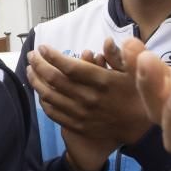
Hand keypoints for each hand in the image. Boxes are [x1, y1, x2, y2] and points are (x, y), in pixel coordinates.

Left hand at [27, 41, 152, 149]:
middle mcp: (89, 98)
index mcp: (102, 82)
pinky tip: (40, 91)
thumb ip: (122, 56)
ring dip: (36, 81)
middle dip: (38, 65)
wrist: (140, 129)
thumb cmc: (138, 94)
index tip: (43, 48)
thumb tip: (107, 41)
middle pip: (54, 80)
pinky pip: (53, 113)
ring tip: (30, 70)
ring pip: (49, 96)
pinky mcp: (77, 125)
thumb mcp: (137, 73)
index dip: (53, 56)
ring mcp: (81, 114)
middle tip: (32, 55)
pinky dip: (43, 100)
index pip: (70, 67)